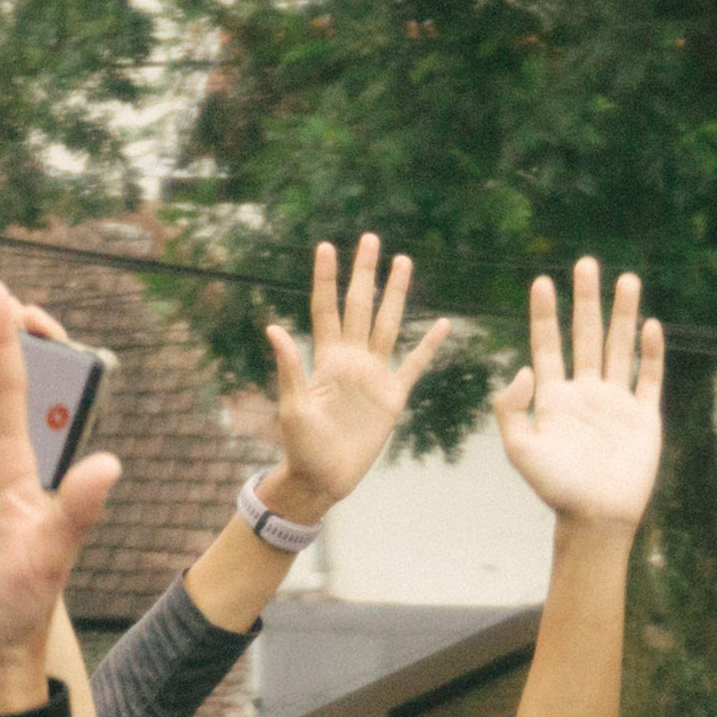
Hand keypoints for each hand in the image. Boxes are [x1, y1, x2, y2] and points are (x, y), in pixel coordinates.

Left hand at [265, 234, 459, 515]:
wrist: (324, 478)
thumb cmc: (301, 447)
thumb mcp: (292, 407)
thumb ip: (289, 368)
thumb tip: (274, 328)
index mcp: (326, 359)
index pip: (326, 309)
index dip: (326, 278)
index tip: (326, 247)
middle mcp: (351, 359)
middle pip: (360, 306)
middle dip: (365, 273)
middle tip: (370, 238)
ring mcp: (373, 375)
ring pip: (388, 324)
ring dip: (396, 294)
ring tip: (403, 262)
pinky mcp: (392, 397)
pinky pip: (414, 365)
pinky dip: (428, 346)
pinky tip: (442, 324)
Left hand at [489, 256, 662, 529]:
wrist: (595, 518)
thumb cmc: (555, 489)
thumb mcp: (520, 450)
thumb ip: (511, 410)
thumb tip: (523, 369)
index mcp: (554, 398)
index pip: (548, 344)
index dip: (545, 314)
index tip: (542, 282)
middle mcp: (585, 393)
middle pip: (586, 336)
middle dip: (586, 300)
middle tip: (585, 263)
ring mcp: (616, 403)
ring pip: (620, 348)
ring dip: (623, 314)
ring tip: (626, 279)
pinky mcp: (643, 417)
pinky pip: (649, 378)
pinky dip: (651, 352)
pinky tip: (651, 325)